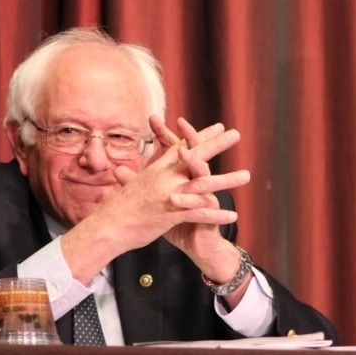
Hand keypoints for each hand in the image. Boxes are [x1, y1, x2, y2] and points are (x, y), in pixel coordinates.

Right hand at [60, 116, 247, 283]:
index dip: (200, 136)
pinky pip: (199, 213)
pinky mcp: (172, 214)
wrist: (109, 226)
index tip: (216, 127)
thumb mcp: (129, 186)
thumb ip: (131, 176)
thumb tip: (122, 169)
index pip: (182, 147)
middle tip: (236, 134)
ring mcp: (170, 195)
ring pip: (204, 184)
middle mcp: (165, 178)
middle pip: (196, 157)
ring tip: (247, 176)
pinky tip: (233, 216)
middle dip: (218, 145)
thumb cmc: (118, 209)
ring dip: (227, 180)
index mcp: (158, 169)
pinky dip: (217, 215)